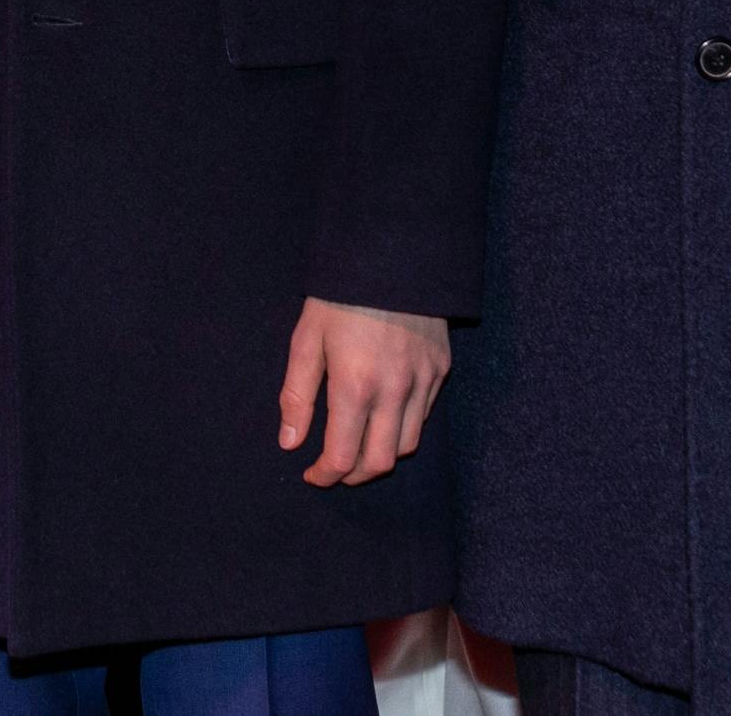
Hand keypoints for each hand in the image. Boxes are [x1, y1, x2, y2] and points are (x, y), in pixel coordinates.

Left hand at [278, 297, 447, 486]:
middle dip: (354, 476)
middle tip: (336, 469)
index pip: (343, 457)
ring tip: (360, 447)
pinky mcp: (440, 368)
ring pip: (409, 444)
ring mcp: (423, 380)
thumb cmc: (340, 296)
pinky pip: (425, 414)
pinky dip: (404, 426)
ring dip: (382, 455)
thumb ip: (297, 396)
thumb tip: (290, 442)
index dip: (325, 475)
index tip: (313, 474)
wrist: (392, 254)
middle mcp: (394, 391)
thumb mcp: (307, 340)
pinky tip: (384, 414)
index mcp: (355, 386)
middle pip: (380, 462)